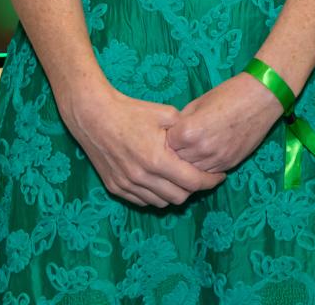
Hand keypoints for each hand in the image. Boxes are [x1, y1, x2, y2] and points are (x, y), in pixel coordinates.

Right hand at [57, 83, 224, 207]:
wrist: (94, 115)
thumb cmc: (132, 111)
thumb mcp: (166, 114)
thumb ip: (186, 132)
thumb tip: (203, 142)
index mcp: (157, 160)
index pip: (192, 182)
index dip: (210, 181)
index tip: (220, 176)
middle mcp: (142, 177)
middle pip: (179, 197)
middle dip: (194, 189)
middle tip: (201, 176)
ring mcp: (126, 185)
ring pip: (160, 203)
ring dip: (174, 194)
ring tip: (181, 179)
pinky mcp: (115, 187)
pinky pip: (142, 201)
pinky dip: (155, 195)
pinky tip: (161, 181)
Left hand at [167, 73, 283, 173]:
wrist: (261, 97)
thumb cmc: (228, 94)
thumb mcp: (198, 103)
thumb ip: (182, 122)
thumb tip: (171, 135)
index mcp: (188, 132)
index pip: (166, 145)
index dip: (168, 140)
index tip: (171, 135)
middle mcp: (200, 149)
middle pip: (177, 162)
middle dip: (176, 154)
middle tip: (180, 145)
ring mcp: (216, 159)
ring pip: (192, 172)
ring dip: (190, 164)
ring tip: (193, 151)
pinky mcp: (230, 164)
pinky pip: (209, 173)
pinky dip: (205, 167)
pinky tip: (206, 156)